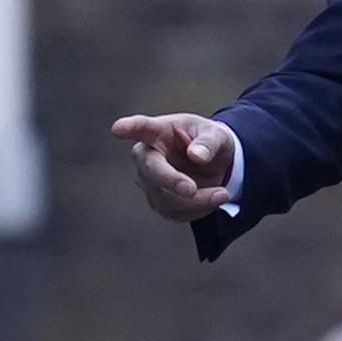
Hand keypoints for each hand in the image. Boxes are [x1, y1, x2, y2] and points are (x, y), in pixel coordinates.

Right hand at [112, 113, 237, 221]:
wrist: (214, 164)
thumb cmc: (209, 141)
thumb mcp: (217, 135)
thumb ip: (209, 142)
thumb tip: (197, 155)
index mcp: (158, 131)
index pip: (141, 128)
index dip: (129, 128)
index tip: (118, 129)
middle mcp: (147, 156)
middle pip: (150, 170)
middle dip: (171, 181)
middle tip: (192, 190)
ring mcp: (150, 181)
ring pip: (165, 198)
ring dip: (197, 200)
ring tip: (223, 193)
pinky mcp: (160, 202)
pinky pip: (176, 213)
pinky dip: (199, 210)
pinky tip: (214, 199)